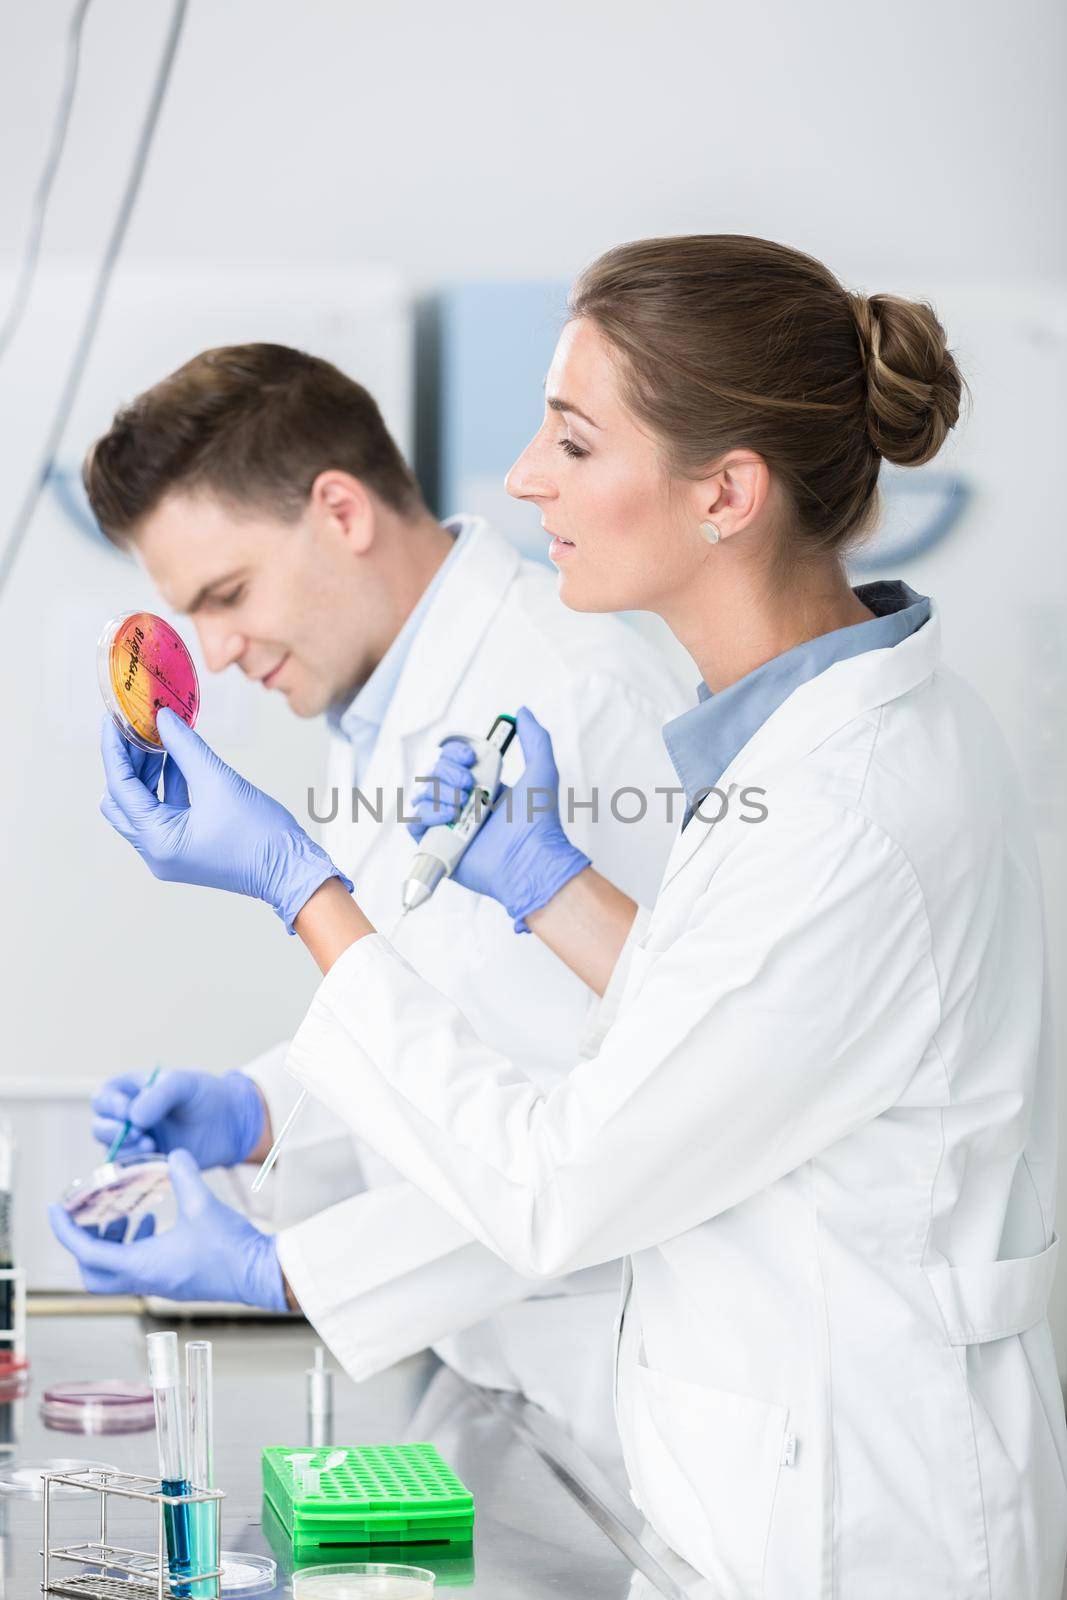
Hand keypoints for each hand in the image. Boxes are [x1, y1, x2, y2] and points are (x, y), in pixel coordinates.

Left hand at [49, 1149, 286, 1308]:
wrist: (259, 1274)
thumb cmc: (231, 1247)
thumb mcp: (203, 1204)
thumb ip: (184, 1174)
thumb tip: (173, 1153)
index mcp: (143, 1266)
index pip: (88, 1253)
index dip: (66, 1231)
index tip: (55, 1210)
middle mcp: (145, 1280)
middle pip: (93, 1272)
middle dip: (84, 1243)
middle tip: (87, 1216)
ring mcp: (158, 1283)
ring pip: (114, 1272)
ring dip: (109, 1244)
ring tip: (123, 1215)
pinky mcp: (171, 1280)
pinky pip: (136, 1268)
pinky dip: (131, 1245)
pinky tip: (151, 1221)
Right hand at [92, 1069, 265, 1168]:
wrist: (229, 1122)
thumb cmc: (204, 1095)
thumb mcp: (184, 1084)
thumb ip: (159, 1094)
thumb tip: (133, 1119)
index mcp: (131, 1091)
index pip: (104, 1097)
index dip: (110, 1105)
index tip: (128, 1110)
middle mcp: (128, 1118)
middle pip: (100, 1127)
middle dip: (112, 1132)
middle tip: (138, 1133)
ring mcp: (137, 1143)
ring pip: (113, 1152)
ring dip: (126, 1151)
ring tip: (152, 1145)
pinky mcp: (149, 1164)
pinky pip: (131, 1172)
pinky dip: (137, 1169)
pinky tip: (157, 1161)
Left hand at [100, 710, 352, 932]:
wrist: (291, 870)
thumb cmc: (261, 836)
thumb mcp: (219, 782)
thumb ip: (185, 747)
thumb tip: (162, 719)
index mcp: (158, 841)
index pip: (120, 788)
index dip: (114, 750)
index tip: (113, 719)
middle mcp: (156, 851)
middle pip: (122, 799)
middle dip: (127, 761)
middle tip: (135, 726)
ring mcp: (170, 851)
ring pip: (142, 804)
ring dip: (147, 771)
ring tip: (157, 736)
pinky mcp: (185, 846)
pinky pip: (164, 810)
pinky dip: (166, 784)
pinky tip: (176, 757)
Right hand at [407, 706, 589, 931]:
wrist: (530, 861)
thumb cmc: (539, 822)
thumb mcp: (542, 772)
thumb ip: (535, 739)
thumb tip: (523, 712)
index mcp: (482, 786)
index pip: (451, 760)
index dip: (454, 753)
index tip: (470, 758)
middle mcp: (462, 804)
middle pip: (432, 774)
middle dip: (447, 773)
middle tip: (469, 784)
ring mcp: (448, 826)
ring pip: (421, 796)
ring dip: (438, 794)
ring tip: (462, 806)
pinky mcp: (438, 847)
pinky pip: (414, 823)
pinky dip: (427, 815)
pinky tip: (449, 818)